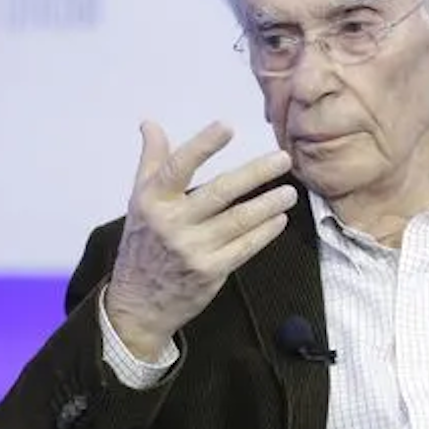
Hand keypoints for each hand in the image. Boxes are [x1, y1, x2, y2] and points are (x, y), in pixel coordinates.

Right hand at [104, 120, 296, 358]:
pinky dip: (265, 232)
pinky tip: (280, 219)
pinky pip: (245, 247)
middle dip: (256, 173)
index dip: (203, 146)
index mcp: (152, 201)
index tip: (227, 126)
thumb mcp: (139, 201)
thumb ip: (152, 162)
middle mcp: (171, 223)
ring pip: (239, 220)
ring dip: (269, 203)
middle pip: (220, 191)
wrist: (137, 304)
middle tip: (284, 159)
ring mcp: (192, 249)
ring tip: (290, 191)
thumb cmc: (143, 245)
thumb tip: (150, 123)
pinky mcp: (210, 271)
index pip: (178, 167)